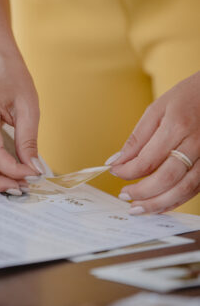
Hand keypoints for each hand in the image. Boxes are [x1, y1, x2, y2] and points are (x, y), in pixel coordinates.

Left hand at [107, 71, 199, 213]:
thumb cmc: (187, 97)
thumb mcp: (157, 110)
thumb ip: (137, 138)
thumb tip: (116, 161)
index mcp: (178, 126)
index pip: (147, 160)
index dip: (127, 171)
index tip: (114, 171)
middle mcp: (196, 143)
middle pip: (166, 179)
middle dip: (141, 192)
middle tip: (124, 195)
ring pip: (183, 189)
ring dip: (158, 203)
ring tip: (138, 207)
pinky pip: (195, 189)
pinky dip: (175, 201)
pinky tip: (159, 204)